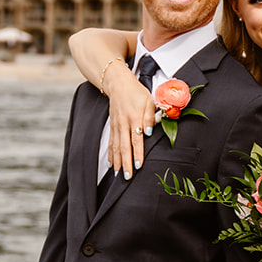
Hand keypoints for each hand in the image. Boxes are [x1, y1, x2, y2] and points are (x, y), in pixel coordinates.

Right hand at [104, 61, 156, 178]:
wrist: (119, 84)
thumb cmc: (137, 93)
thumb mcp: (149, 101)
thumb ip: (150, 116)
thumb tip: (149, 132)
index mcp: (134, 117)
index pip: (137, 139)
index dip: (137, 153)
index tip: (138, 165)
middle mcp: (123, 124)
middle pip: (124, 146)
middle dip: (125, 163)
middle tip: (127, 177)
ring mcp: (116, 126)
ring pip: (116, 147)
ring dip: (117, 162)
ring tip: (118, 175)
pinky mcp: (112, 127)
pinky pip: (111, 144)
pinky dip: (111, 155)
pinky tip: (111, 165)